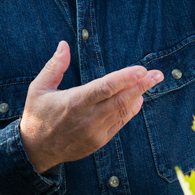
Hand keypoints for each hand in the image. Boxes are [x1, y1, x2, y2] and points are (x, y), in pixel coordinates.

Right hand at [19, 41, 162, 173]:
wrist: (36, 150)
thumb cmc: (37, 115)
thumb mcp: (39, 88)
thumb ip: (55, 66)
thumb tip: (64, 45)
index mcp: (74, 102)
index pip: (105, 87)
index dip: (125, 78)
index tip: (141, 69)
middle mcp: (87, 118)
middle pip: (121, 100)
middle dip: (141, 85)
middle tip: (158, 74)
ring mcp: (95, 132)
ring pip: (123, 112)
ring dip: (139, 96)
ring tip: (151, 82)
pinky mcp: (98, 141)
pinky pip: (119, 124)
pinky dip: (130, 111)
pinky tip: (138, 100)